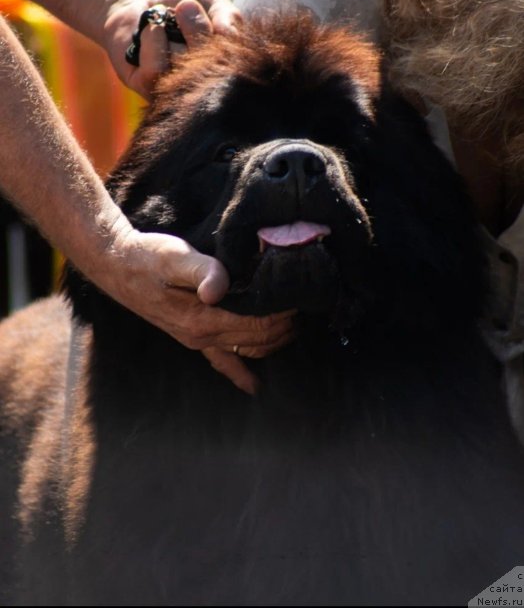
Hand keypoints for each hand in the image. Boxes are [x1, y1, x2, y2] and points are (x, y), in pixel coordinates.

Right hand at [97, 223, 294, 394]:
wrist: (118, 265)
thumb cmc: (148, 257)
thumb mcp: (175, 256)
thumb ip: (202, 270)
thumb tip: (218, 288)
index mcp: (203, 319)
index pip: (258, 323)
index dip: (283, 312)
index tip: (300, 296)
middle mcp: (202, 336)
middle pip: (259, 339)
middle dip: (286, 325)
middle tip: (307, 305)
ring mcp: (197, 340)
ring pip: (248, 351)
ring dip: (273, 343)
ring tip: (295, 328)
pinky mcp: (191, 337)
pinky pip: (222, 362)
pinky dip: (241, 374)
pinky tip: (254, 387)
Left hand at [103, 0, 241, 98]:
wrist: (140, 5)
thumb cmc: (181, 6)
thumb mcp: (211, 1)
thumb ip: (228, 15)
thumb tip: (228, 34)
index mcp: (225, 67)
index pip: (234, 62)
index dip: (222, 32)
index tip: (209, 11)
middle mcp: (203, 85)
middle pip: (209, 65)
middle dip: (197, 27)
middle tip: (185, 9)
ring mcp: (176, 90)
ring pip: (183, 66)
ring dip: (172, 31)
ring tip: (166, 23)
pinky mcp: (148, 87)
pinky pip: (155, 69)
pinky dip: (152, 38)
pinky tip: (150, 31)